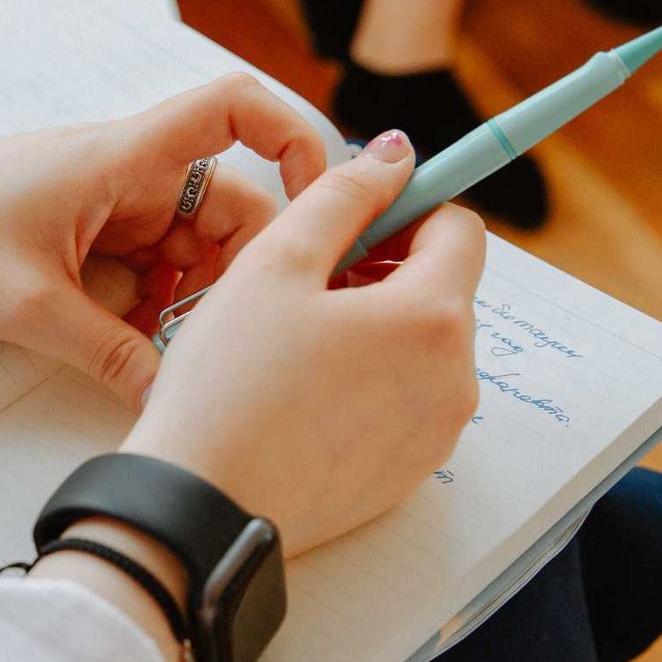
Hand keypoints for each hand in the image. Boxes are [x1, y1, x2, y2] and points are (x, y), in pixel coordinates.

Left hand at [0, 75, 328, 405]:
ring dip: (196, 295)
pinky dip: (160, 303)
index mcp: (124, 156)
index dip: (294, 138)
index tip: (318, 204)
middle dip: (240, 270)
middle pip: (234, 203)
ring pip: (198, 244)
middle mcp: (132, 170)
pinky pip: (158, 264)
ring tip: (165, 345)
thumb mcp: (28, 307)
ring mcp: (115, 201)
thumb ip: (110, 354)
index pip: (235, 107)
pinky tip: (135, 342)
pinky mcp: (96, 232)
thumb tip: (172, 400)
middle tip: (219, 334)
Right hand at [122, 130, 486, 555]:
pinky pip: (405, 401)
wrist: (202, 507)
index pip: (459, 229)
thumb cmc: (229, 384)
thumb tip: (396, 154)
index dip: (405, 209)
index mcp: (433, 317)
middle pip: (443, 289)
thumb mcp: (275, 263)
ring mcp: (436, 433)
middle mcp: (455, 379)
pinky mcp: (409, 474)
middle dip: (385, 270)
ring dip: (375, 326)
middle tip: (304, 282)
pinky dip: (368, 381)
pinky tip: (302, 392)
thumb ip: (343, 195)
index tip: (350, 220)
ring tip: (295, 341)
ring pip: (422, 347)